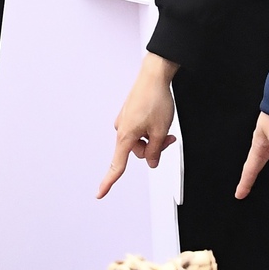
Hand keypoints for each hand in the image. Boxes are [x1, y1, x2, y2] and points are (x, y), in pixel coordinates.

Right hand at [98, 54, 178, 195]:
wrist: (154, 76)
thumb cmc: (155, 99)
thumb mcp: (161, 130)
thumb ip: (156, 151)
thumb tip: (152, 162)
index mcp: (126, 136)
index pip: (117, 165)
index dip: (109, 181)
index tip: (99, 194)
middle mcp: (121, 130)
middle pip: (138, 152)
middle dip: (154, 147)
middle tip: (168, 138)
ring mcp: (125, 121)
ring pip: (141, 141)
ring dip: (154, 137)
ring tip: (164, 124)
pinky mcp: (129, 115)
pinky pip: (139, 130)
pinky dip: (150, 128)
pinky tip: (158, 118)